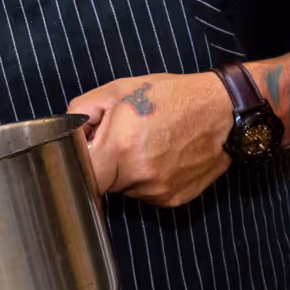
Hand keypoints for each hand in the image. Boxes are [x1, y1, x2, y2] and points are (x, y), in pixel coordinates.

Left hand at [67, 72, 233, 206]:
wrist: (223, 111)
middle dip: (105, 164)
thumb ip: (83, 110)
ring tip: (148, 145)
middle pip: (102, 183)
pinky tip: (163, 157)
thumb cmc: (171, 96)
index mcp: (120, 148)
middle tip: (122, 139)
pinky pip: (146, 194)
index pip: (80, 174)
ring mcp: (157, 191)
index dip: (78, 162)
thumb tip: (67, 133)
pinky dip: (147, 179)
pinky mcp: (173, 200)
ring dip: (126, 172)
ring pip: (124, 189)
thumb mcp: (119, 89)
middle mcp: (138, 176)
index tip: (86, 151)